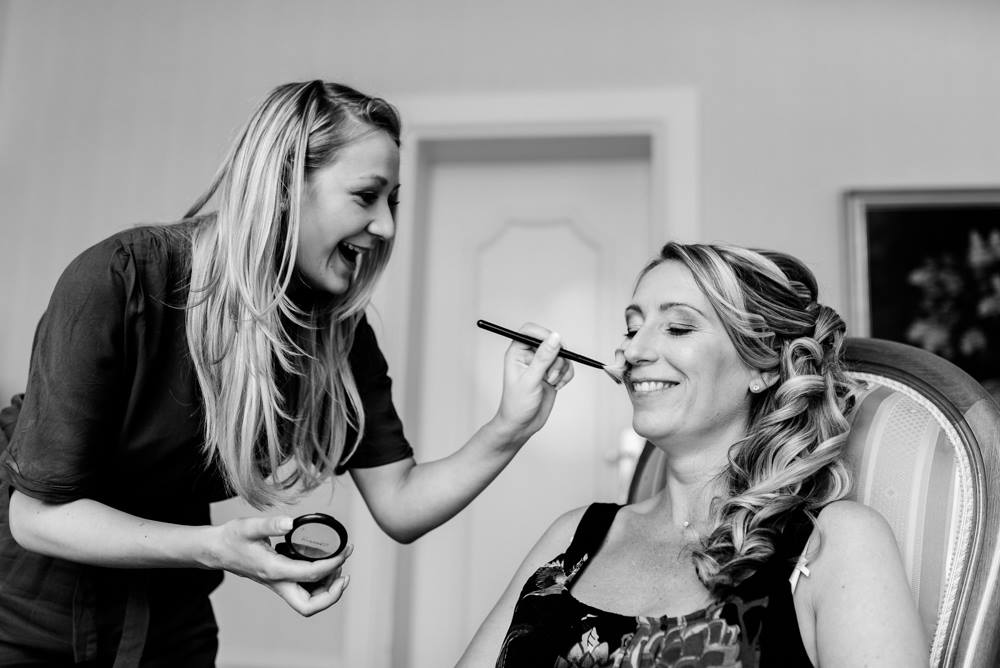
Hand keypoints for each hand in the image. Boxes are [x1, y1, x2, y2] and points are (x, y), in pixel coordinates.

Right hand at [204, 516, 351, 615]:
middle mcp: (278, 583)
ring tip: (338, 566)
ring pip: (308, 602)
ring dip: (327, 590)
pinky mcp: (280, 581)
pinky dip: (319, 584)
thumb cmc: (231, 539)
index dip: (333, 564)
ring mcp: (279, 585)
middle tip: (344, 573)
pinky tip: (324, 566)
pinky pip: (304, 592)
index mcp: (274, 571)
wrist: (216, 550)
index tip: (345, 551)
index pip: (311, 575)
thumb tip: (291, 522)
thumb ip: (270, 524)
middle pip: (309, 606)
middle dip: (332, 594)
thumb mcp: (248, 526)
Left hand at [492, 323, 574, 443]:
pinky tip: (557, 386)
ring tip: (550, 382)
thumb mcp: (530, 379)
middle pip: (550, 342)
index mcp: (517, 352)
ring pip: (561, 355)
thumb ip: (544, 357)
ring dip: (560, 369)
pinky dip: (566, 376)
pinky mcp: (552, 373)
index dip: (543, 334)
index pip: (530, 331)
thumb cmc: (517, 404)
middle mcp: (529, 355)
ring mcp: (542, 365)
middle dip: (555, 358)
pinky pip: (567, 366)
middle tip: (550, 373)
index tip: (553, 344)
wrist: (522, 425)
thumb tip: (555, 337)